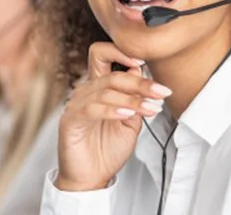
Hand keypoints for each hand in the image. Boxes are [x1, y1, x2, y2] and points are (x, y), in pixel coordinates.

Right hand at [55, 42, 170, 190]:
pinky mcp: (70, 120)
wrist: (92, 178)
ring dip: (132, 99)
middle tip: (160, 92)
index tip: (146, 62)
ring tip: (150, 109)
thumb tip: (141, 73)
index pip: (103, 55)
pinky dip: (112, 109)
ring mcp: (76, 104)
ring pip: (105, 91)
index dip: (121, 52)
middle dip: (140, 82)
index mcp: (99, 87)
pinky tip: (126, 114)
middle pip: (112, 74)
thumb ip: (135, 100)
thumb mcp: (130, 122)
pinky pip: (91, 108)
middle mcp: (86, 91)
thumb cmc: (107, 150)